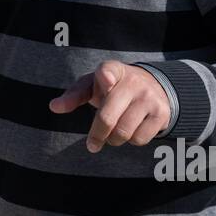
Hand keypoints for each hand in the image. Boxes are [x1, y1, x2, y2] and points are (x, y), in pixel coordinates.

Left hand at [49, 61, 171, 152]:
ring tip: (113, 133)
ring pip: (123, 133)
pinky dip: (131, 140)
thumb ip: (73, 95)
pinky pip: (139, 139)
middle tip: (92, 145)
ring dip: (113, 140)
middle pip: (108, 117)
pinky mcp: (161, 113)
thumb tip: (54, 107)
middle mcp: (133, 81)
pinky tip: (131, 130)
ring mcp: (149, 97)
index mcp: (113, 69)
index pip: (109, 70)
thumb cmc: (112, 88)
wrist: (152, 87)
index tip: (106, 79)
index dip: (106, 76)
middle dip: (97, 135)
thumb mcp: (93, 86)